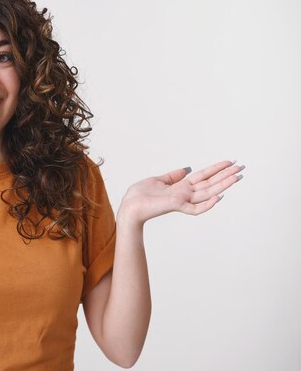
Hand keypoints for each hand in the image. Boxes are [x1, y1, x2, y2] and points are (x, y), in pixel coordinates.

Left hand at [118, 160, 244, 225]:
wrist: (129, 205)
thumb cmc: (140, 195)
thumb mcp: (158, 180)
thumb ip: (173, 176)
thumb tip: (186, 169)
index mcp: (181, 186)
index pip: (203, 175)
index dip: (216, 169)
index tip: (230, 162)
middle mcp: (185, 193)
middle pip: (210, 183)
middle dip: (226, 175)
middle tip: (242, 168)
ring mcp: (182, 200)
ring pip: (208, 193)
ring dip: (223, 185)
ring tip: (237, 178)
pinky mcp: (176, 206)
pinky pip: (195, 208)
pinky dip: (207, 204)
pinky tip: (219, 197)